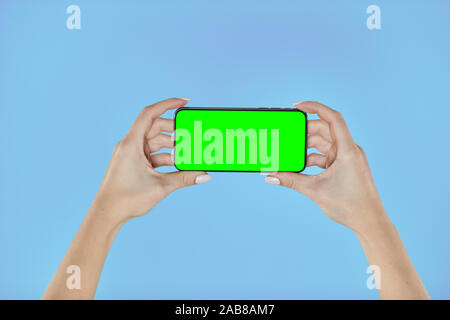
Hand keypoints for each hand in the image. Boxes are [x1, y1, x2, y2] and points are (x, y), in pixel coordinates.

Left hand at [91, 98, 210, 226]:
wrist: (107, 214)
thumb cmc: (126, 199)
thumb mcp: (160, 186)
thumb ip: (184, 178)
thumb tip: (204, 176)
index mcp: (132, 144)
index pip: (150, 114)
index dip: (167, 104)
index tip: (184, 102)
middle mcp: (130, 145)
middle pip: (155, 128)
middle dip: (174, 132)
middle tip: (190, 136)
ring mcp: (131, 155)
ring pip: (155, 143)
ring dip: (171, 148)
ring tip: (186, 154)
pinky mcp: (133, 164)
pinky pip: (152, 155)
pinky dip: (165, 158)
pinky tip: (178, 165)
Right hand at [265, 101, 386, 234]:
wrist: (369, 221)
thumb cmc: (350, 205)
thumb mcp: (315, 190)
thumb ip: (291, 180)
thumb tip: (270, 176)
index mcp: (347, 150)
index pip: (332, 118)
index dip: (315, 107)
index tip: (297, 106)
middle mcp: (349, 150)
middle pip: (324, 131)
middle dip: (304, 132)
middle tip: (286, 136)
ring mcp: (347, 158)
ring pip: (324, 144)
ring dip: (307, 147)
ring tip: (290, 153)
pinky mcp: (345, 167)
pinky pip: (326, 156)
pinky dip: (312, 159)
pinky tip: (299, 166)